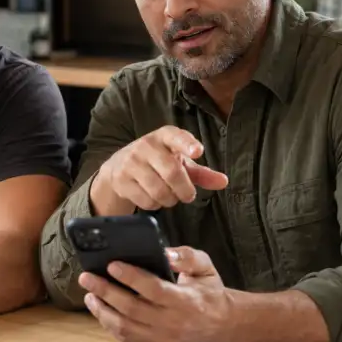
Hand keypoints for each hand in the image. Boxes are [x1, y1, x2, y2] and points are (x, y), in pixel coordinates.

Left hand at [78, 247, 231, 341]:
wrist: (222, 323)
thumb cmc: (208, 290)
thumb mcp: (205, 266)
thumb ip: (186, 257)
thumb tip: (165, 254)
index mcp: (186, 301)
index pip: (153, 289)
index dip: (130, 277)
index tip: (111, 265)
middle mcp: (174, 323)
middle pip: (132, 309)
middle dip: (106, 292)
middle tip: (87, 277)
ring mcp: (164, 340)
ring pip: (125, 328)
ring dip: (102, 311)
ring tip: (89, 294)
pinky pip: (127, 339)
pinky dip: (110, 325)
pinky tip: (101, 310)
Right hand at [90, 126, 227, 215]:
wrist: (117, 167)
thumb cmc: (157, 163)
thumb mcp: (179, 163)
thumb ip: (201, 173)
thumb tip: (224, 182)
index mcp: (164, 137)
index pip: (176, 136)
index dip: (187, 144)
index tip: (198, 152)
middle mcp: (146, 146)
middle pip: (172, 172)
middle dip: (184, 190)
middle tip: (188, 196)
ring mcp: (131, 162)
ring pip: (159, 190)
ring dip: (169, 200)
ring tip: (169, 196)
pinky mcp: (121, 180)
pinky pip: (146, 200)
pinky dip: (154, 205)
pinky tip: (152, 198)